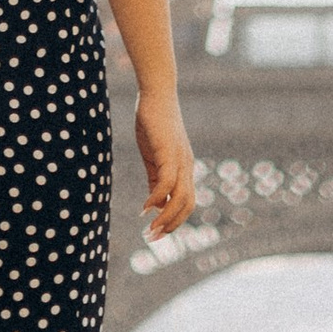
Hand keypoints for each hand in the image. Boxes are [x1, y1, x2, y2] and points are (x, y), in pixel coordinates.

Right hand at [136, 88, 195, 242]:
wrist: (155, 93)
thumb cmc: (153, 123)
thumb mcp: (153, 156)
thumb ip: (155, 179)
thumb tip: (156, 204)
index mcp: (184, 168)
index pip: (186, 202)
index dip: (174, 220)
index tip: (156, 233)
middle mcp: (186, 166)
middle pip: (188, 205)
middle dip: (172, 225)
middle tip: (153, 238)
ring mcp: (180, 159)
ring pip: (181, 197)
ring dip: (166, 218)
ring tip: (149, 229)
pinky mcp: (168, 152)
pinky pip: (167, 182)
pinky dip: (157, 198)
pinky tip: (145, 207)